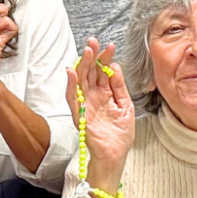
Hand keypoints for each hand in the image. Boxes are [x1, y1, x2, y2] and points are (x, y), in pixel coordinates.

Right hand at [68, 38, 133, 193]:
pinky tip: (72, 73)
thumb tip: (115, 66)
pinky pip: (72, 98)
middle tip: (93, 42)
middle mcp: (93, 97)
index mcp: (105, 94)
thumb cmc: (120, 134)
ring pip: (80, 81)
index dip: (105, 58)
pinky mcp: (79, 115)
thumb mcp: (125, 106)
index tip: (110, 46)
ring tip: (86, 51)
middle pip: (90, 72)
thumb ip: (119, 87)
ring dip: (82, 65)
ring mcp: (85, 105)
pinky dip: (71, 85)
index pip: (103, 71)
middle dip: (92, 56)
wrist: (116, 156)